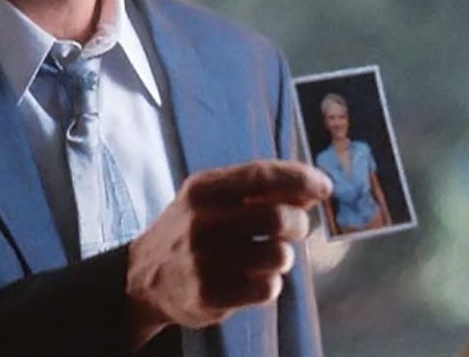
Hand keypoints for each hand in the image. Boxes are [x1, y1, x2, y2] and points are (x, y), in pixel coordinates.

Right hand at [126, 160, 330, 343]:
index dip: (301, 178)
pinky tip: (253, 279)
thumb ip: (259, 191)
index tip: (325, 187)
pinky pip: (268, 288)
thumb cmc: (193, 230)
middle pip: (278, 218)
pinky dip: (270, 284)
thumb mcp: (214, 198)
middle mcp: (202, 220)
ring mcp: (203, 259)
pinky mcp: (208, 294)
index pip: (263, 174)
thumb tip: (314, 190)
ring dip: (283, 257)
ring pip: (279, 256)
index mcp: (205, 188)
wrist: (143, 277)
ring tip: (266, 257)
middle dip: (298, 224)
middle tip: (294, 230)